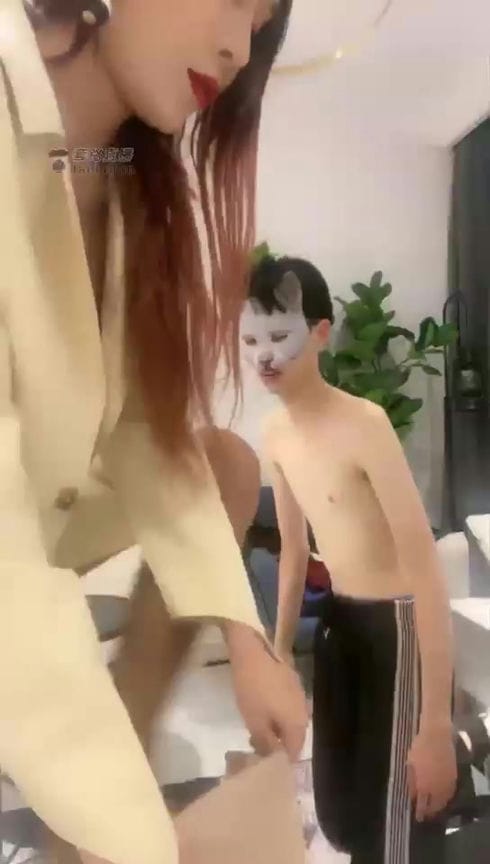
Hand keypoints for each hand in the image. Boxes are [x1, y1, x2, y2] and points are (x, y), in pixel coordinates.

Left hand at [227, 627, 307, 761]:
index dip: (279, 760)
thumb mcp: (254, 721)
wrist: (254, 650)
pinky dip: (277, 712)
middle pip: (294, 736)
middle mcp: (304, 711)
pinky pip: (288, 706)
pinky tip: (262, 708)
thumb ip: (265, 743)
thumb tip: (273, 757)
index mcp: (298, 724)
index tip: (263, 762)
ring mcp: (300, 694)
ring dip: (276, 726)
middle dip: (277, 743)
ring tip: (257, 727)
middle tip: (257, 744)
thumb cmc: (253, 688)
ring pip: (290, 720)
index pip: (293, 752)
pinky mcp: (293, 681)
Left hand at [407, 728, 456, 820]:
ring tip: (434, 809)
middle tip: (425, 816)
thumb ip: (411, 781)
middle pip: (435, 806)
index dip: (420, 812)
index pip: (422, 805)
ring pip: (444, 801)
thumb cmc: (419, 747)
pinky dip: (446, 798)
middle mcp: (436, 788)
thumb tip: (411, 795)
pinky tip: (442, 797)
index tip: (417, 817)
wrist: (437, 736)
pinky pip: (450, 793)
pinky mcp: (454, 777)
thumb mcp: (409, 764)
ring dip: (439, 807)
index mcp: (423, 785)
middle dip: (430, 812)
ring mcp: (447, 783)